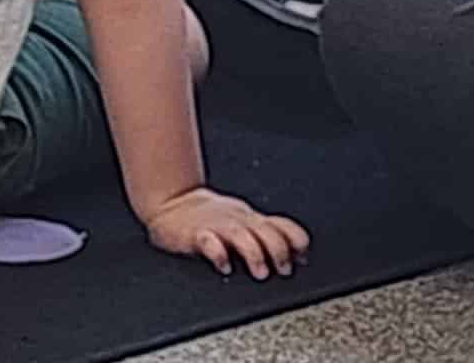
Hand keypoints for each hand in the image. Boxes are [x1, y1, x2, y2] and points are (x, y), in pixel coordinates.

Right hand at [140, 187, 307, 277]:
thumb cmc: (212, 218)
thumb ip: (272, 235)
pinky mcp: (194, 234)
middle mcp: (238, 222)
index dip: (295, 241)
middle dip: (278, 252)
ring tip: (260, 271)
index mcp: (253, 220)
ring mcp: (216, 226)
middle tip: (282, 270)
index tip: (301, 256)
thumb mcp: (246, 222)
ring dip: (255, 254)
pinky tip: (223, 265)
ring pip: (241, 236)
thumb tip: (303, 257)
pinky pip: (207, 242)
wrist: (170, 201)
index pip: (283, 227)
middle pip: (266, 232)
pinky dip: (218, 253)